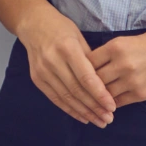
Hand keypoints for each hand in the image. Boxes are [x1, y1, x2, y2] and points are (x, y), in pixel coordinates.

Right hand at [20, 8, 115, 126]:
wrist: (33, 24)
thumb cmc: (62, 28)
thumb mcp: (79, 37)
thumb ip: (91, 60)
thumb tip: (105, 84)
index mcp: (67, 48)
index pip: (86, 77)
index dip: (100, 94)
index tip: (112, 106)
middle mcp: (53, 61)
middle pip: (77, 90)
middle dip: (94, 107)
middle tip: (109, 118)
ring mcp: (42, 71)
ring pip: (66, 97)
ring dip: (84, 112)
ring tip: (99, 121)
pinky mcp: (37, 79)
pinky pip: (55, 98)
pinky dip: (70, 110)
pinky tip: (83, 117)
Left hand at [87, 28, 145, 107]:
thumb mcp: (129, 40)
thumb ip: (111, 52)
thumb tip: (91, 64)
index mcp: (116, 46)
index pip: (89, 61)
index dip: (81, 68)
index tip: (78, 73)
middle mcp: (122, 63)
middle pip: (94, 79)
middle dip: (87, 85)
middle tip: (80, 90)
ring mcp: (131, 80)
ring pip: (105, 93)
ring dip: (98, 97)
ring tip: (92, 100)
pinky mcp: (141, 93)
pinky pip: (119, 102)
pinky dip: (111, 103)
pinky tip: (107, 104)